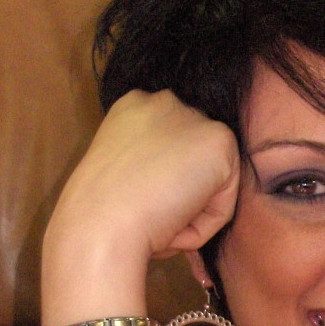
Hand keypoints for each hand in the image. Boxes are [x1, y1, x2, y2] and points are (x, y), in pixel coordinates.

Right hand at [47, 89, 240, 264]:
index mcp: (135, 105)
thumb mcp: (120, 169)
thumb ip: (150, 161)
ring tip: (159, 222)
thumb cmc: (99, 211)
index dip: (161, 183)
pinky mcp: (221, 142)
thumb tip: (183, 184)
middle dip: (180, 193)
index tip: (142, 202)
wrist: (100, 224)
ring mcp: (196, 118)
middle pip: (192, 161)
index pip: (170, 147)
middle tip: (151, 215)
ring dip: (190, 213)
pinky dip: (204, 225)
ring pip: (211, 182)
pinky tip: (174, 221)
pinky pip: (224, 201)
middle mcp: (166, 101)